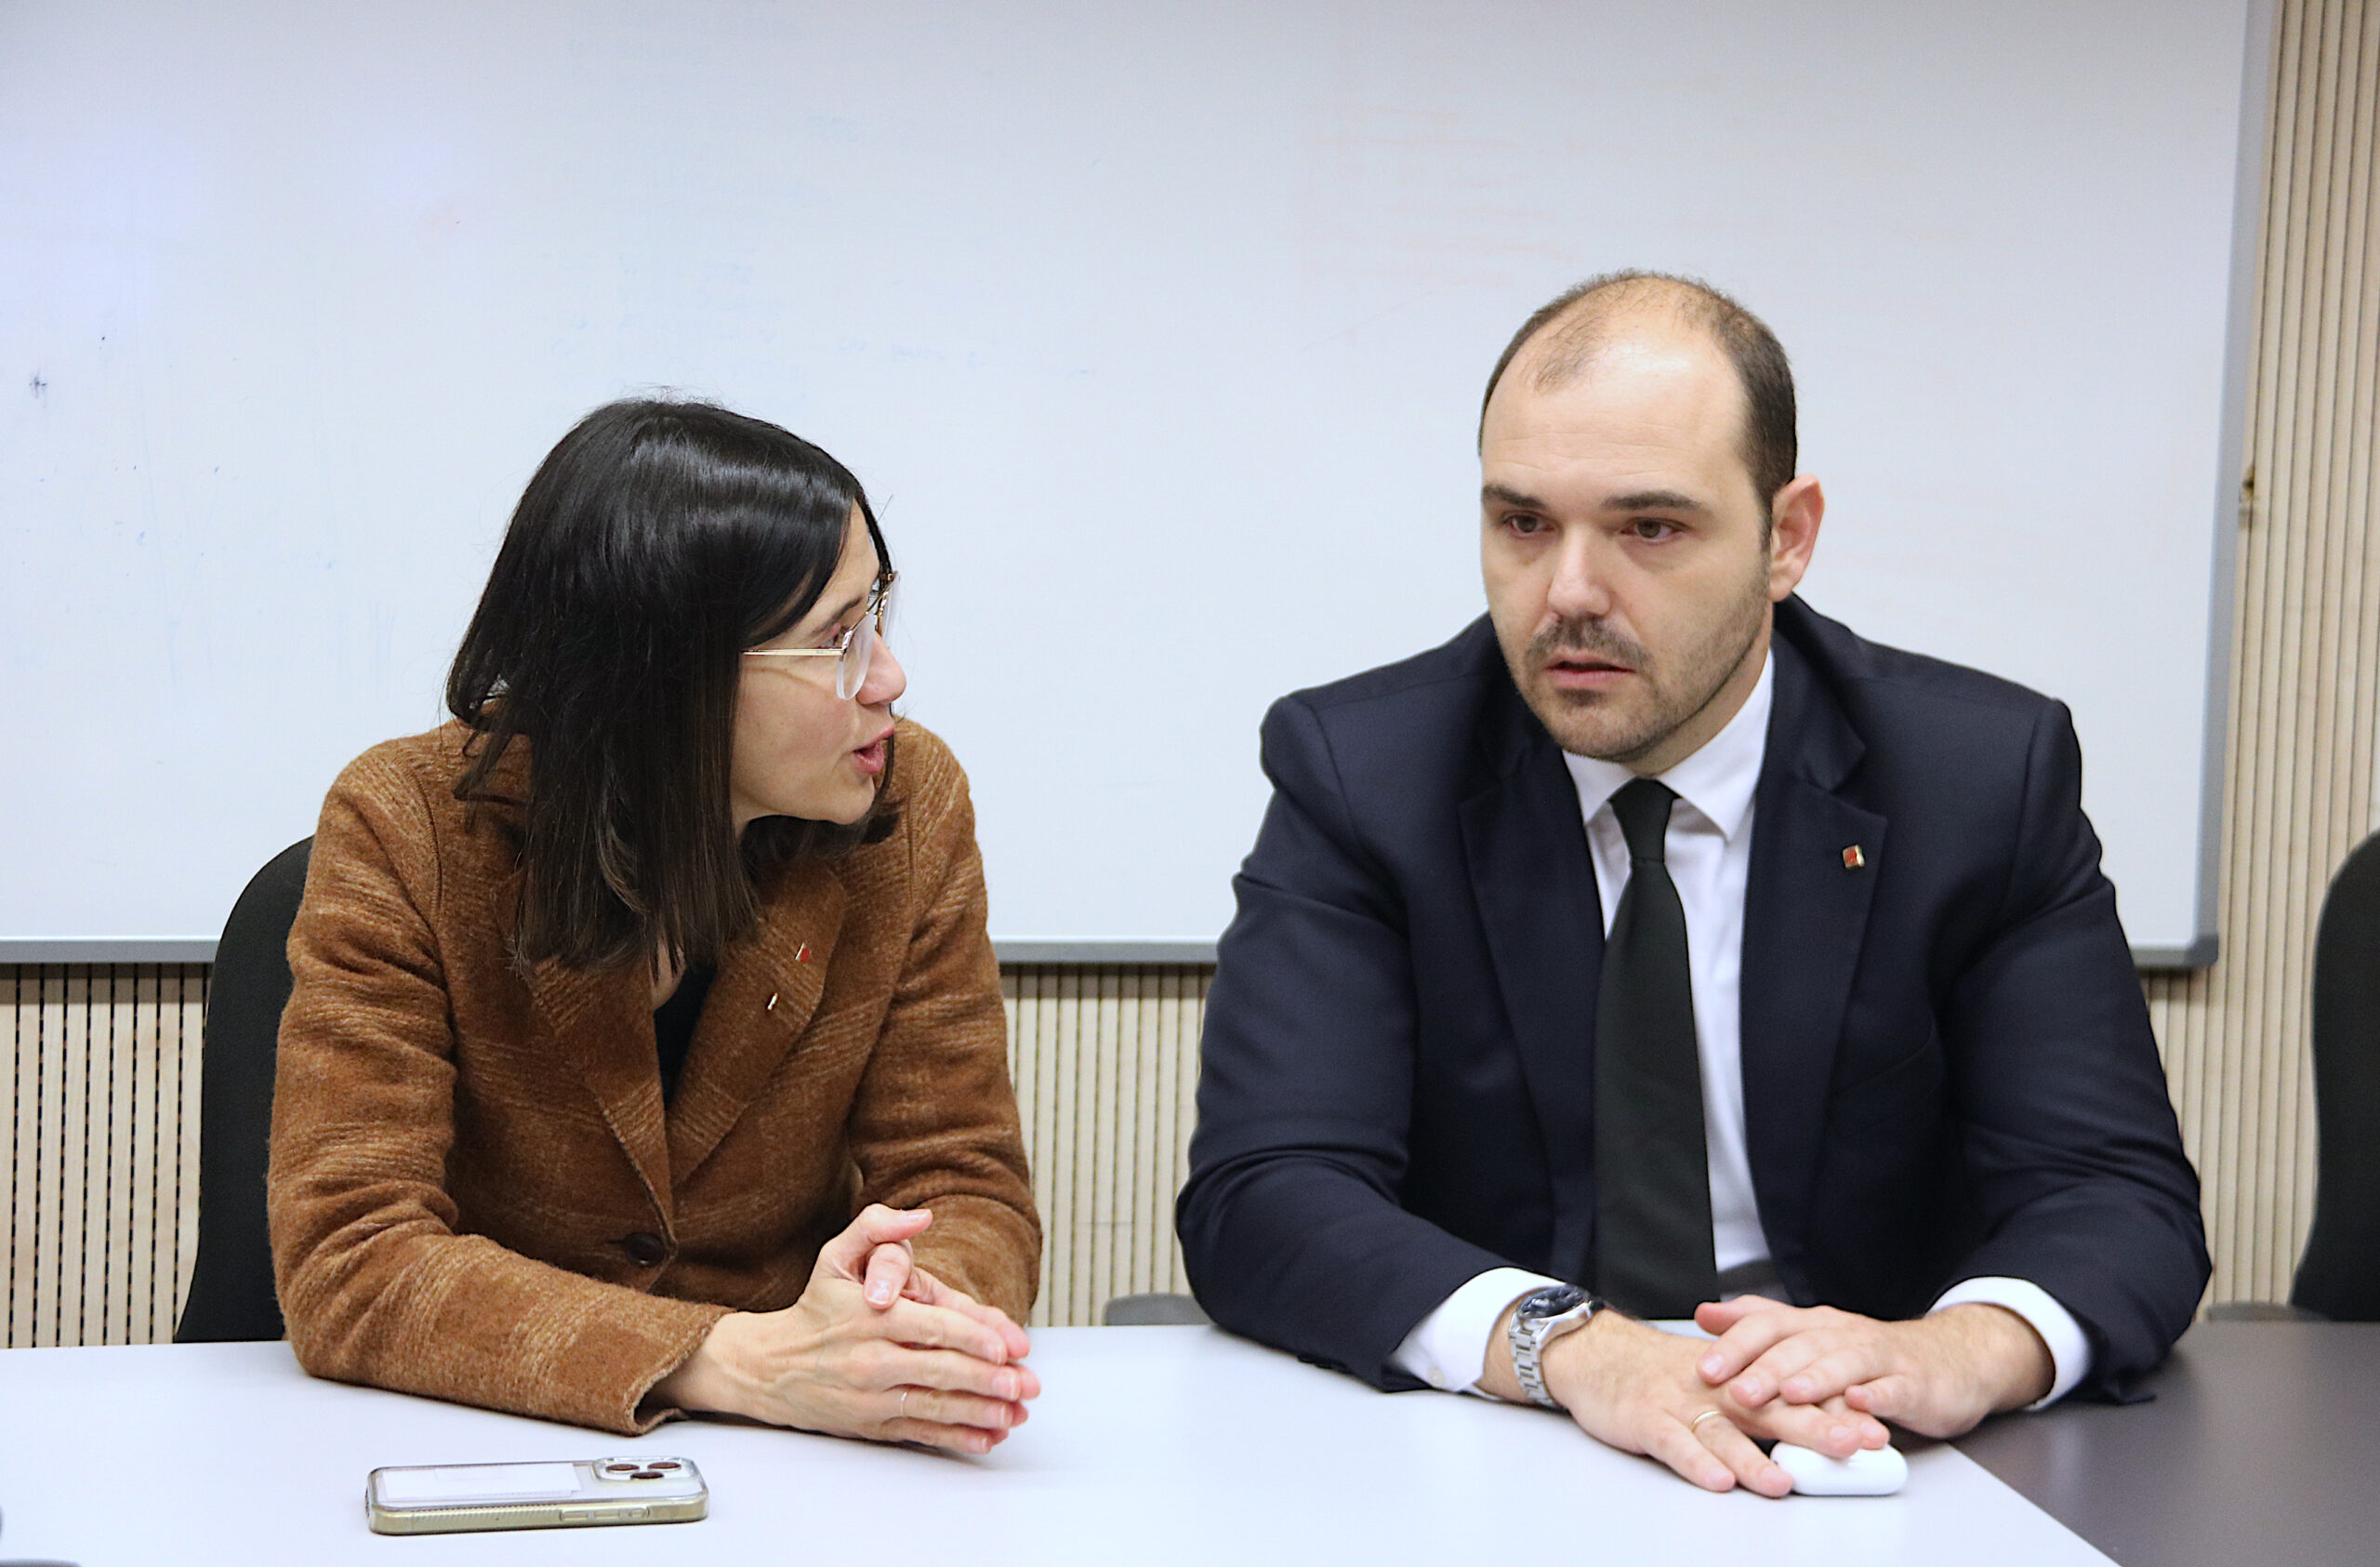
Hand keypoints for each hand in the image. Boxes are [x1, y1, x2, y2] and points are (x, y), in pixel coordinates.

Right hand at [652, 1204, 1037, 1453]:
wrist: (767, 1367)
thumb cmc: (814, 1309)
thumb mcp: (834, 1257)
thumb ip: (876, 1227)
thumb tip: (921, 1215)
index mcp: (869, 1318)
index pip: (932, 1328)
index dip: (973, 1338)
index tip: (1006, 1346)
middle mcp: (871, 1361)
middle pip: (941, 1372)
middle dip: (989, 1380)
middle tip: (1024, 1383)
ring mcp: (871, 1397)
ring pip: (935, 1407)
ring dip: (982, 1412)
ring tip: (1017, 1412)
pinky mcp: (871, 1424)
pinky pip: (921, 1432)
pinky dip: (956, 1437)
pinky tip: (986, 1436)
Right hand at [1486, 1306, 1889, 1495]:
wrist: (1599, 1355)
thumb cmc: (1663, 1373)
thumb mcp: (1719, 1374)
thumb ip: (1765, 1394)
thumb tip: (1824, 1417)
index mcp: (1740, 1377)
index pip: (1795, 1390)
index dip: (1837, 1406)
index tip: (1877, 1422)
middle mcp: (1718, 1390)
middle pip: (1773, 1408)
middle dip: (1817, 1427)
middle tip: (1856, 1442)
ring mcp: (1682, 1404)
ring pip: (1725, 1434)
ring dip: (1756, 1459)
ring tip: (1785, 1483)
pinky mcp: (1648, 1420)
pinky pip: (1675, 1445)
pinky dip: (1697, 1463)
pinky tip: (1718, 1481)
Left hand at [1691, 1297, 2052, 1439]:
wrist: (1949, 1360)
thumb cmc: (1869, 1356)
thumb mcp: (1812, 1337)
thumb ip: (1760, 1326)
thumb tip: (1704, 1313)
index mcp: (1815, 1326)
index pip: (1768, 1326)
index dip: (1736, 1346)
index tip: (1703, 1369)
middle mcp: (1844, 1335)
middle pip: (1801, 1347)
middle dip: (1766, 1369)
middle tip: (1737, 1392)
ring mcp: (1881, 1359)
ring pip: (1846, 1364)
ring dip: (1817, 1379)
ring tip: (1790, 1395)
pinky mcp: (1914, 1384)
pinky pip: (1894, 1389)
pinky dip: (1877, 1396)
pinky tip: (1860, 1405)